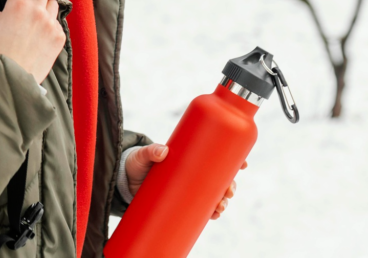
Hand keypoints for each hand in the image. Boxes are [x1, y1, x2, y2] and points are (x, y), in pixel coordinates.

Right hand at [0, 0, 65, 83]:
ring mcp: (51, 24)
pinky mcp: (59, 37)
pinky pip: (58, 22)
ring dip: (46, 3)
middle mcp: (38, 10)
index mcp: (18, 2)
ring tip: (37, 11)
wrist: (9, 77)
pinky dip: (51, 22)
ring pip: (53, 3)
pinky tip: (41, 29)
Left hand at [125, 145, 247, 219]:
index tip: (244, 164)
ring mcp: (188, 188)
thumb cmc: (136, 164)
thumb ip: (150, 152)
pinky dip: (211, 213)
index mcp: (190, 157)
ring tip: (220, 206)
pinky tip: (214, 215)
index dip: (234, 160)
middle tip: (229, 191)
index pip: (217, 156)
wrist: (123, 181)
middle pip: (220, 179)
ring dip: (223, 201)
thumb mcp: (142, 156)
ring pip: (214, 195)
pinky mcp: (181, 203)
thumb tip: (162, 151)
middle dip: (231, 186)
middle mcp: (193, 173)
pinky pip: (201, 209)